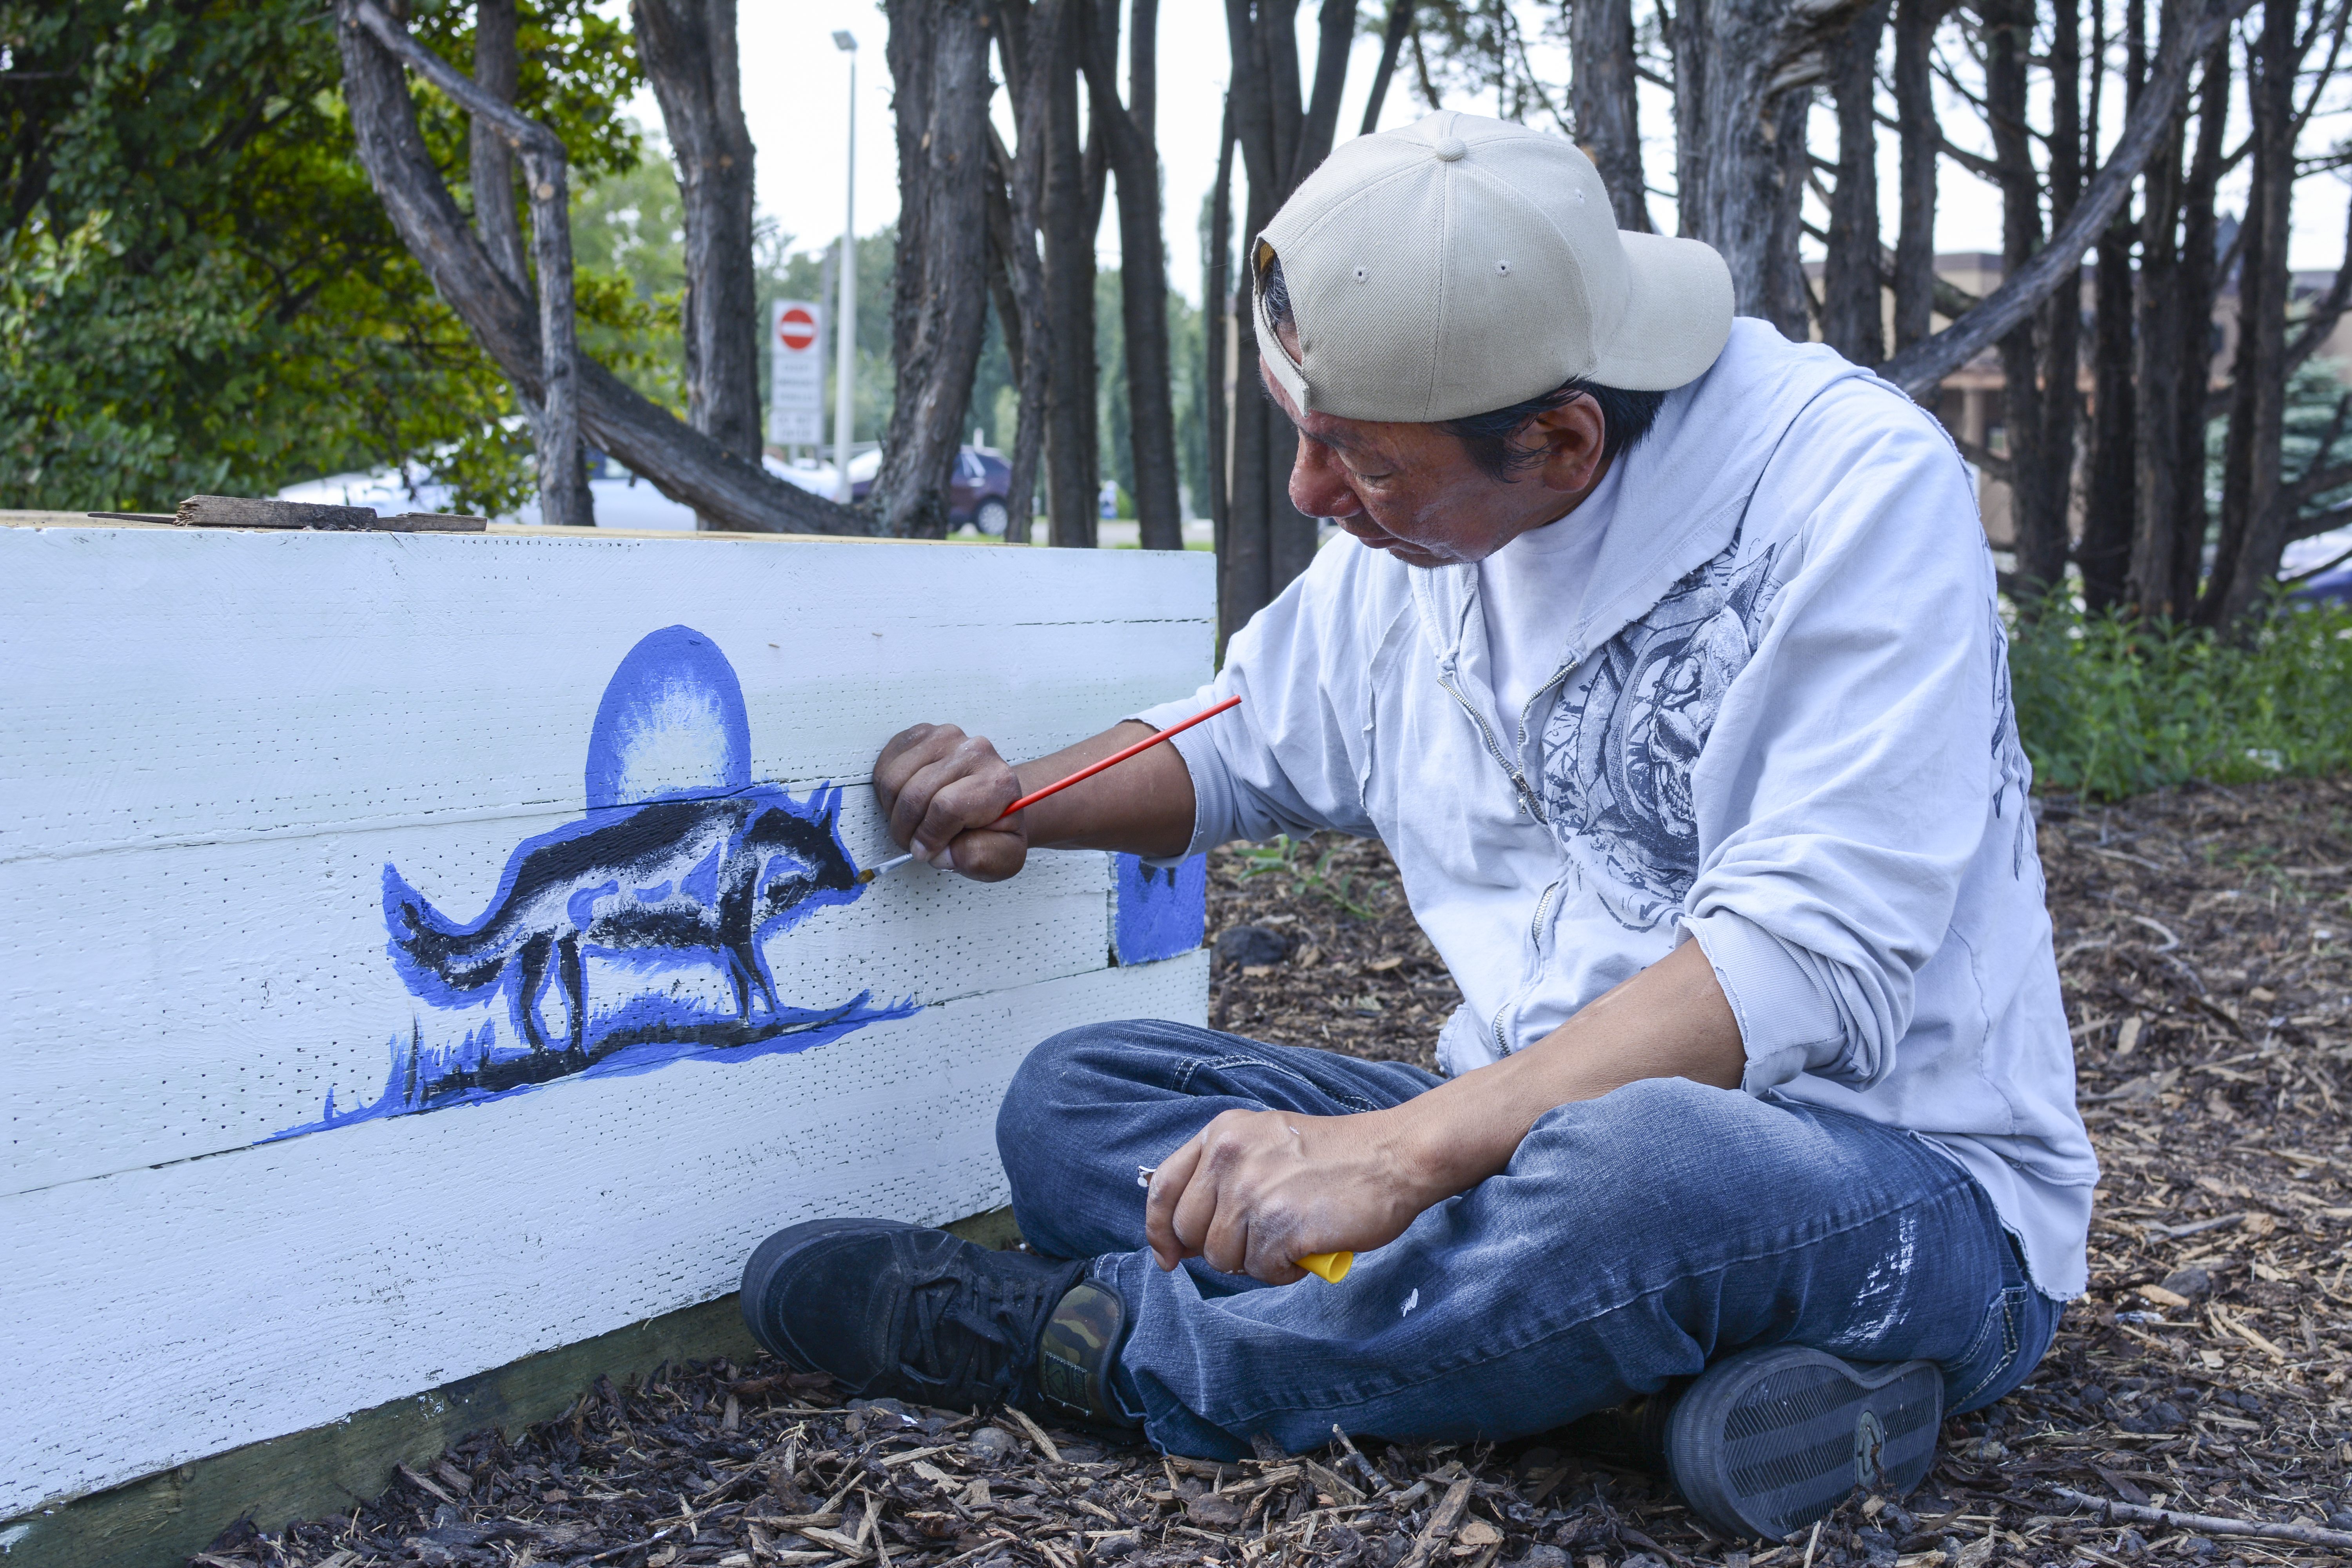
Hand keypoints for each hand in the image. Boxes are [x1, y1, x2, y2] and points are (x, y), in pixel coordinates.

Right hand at [872, 723, 1027, 880]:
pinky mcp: (921, 734)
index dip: (928, 837)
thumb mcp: (1003, 857)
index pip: (947, 807)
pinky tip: (903, 803)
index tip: (925, 852)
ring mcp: (946, 737)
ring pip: (894, 779)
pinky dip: (885, 792)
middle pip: (915, 794)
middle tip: (913, 844)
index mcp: (998, 782)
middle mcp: (974, 751)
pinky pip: (885, 766)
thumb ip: (980, 858)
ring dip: (893, 812)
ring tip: (910, 825)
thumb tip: (943, 852)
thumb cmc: (994, 828)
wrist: (992, 800)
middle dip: (906, 829)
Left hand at [1142, 1106, 1438, 1283]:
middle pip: (1190, 1232)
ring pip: (1224, 1258)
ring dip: (1256, 1261)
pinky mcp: (1282, 1225)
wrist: (1394, 1156)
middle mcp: (1230, 1158)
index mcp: (1222, 1133)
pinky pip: (1261, 1271)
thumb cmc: (1334, 1156)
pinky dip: (1283, 1271)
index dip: (1159, 1230)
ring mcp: (1254, 1192)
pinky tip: (1307, 1249)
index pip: (1163, 1188)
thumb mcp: (1264, 1143)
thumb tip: (1186, 1236)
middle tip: (1262, 1239)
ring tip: (1292, 1239)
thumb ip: (1222, 1176)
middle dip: (1221, 1248)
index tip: (1169, 1255)